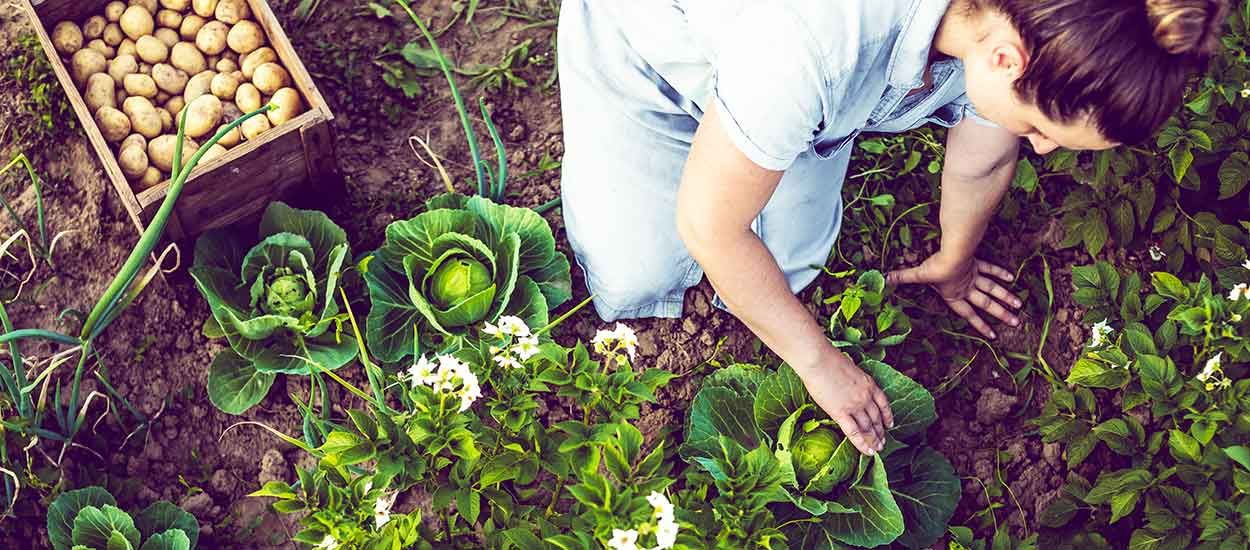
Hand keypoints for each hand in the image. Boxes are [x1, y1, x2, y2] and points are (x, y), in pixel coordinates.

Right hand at [794, 348, 892, 455]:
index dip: (888, 416)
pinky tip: (867, 451)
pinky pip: (854, 432)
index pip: (883, 404)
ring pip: (868, 428)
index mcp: (869, 384)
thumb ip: (854, 381)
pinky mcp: (840, 413)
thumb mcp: (850, 369)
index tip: (890, 424)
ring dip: (874, 440)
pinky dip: (862, 444)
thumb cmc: (829, 360)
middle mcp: (865, 397)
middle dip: (880, 432)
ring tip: (876, 449)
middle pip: (876, 418)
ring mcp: (854, 406)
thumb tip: (849, 387)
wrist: (819, 360)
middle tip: (883, 442)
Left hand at [886, 252, 1021, 338]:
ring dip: (1006, 297)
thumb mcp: (918, 275)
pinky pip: (990, 269)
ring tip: (1019, 306)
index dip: (980, 325)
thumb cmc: (935, 267)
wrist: (953, 252)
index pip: (969, 314)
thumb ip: (902, 277)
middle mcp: (968, 289)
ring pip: (994, 289)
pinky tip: (1011, 278)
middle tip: (1016, 323)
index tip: (993, 335)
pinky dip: (1000, 273)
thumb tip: (883, 280)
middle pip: (987, 304)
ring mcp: (975, 276)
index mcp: (956, 296)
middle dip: (1001, 314)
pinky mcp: (977, 263)